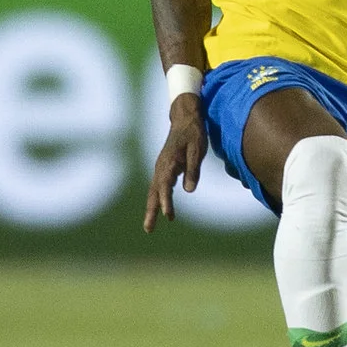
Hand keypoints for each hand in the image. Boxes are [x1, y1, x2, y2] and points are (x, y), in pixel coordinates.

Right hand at [144, 94, 207, 231]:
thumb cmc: (194, 133)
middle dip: (151, 212)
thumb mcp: (197, 149)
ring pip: (154, 191)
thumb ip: (193, 169)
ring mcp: (161, 167)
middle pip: (154, 193)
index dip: (166, 202)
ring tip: (150, 226)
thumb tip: (189, 190)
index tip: (168, 216)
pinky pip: (158, 186)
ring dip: (152, 208)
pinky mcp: (164, 166)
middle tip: (148, 230)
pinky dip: (158, 198)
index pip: (165, 187)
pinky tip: (162, 208)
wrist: (185, 117)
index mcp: (169, 163)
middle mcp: (161, 166)